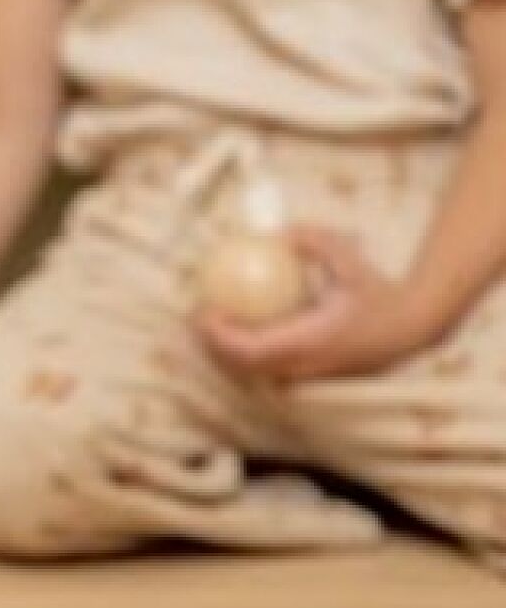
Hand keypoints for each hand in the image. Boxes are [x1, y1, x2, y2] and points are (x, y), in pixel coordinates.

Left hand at [197, 224, 433, 382]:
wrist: (410, 328)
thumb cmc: (379, 293)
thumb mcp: (351, 260)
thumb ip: (316, 241)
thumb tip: (280, 233)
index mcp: (308, 341)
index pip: (250, 349)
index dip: (220, 336)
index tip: (204, 311)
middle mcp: (303, 365)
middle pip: (241, 366)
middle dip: (212, 345)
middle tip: (196, 314)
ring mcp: (306, 375)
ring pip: (253, 371)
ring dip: (225, 351)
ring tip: (209, 321)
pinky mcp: (309, 375)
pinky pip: (268, 367)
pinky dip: (246, 352)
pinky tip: (239, 326)